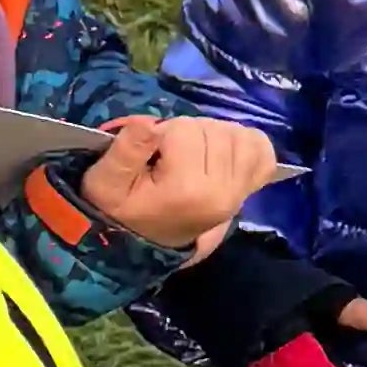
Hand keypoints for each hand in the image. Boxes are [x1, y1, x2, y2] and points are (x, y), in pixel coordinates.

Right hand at [73, 113, 281, 243]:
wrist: (146, 243)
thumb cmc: (123, 210)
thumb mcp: (105, 183)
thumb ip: (124, 152)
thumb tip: (148, 123)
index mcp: (188, 190)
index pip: (183, 130)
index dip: (161, 133)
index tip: (149, 156)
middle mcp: (222, 192)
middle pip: (212, 130)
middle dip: (187, 133)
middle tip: (168, 157)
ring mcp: (240, 192)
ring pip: (236, 134)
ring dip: (212, 135)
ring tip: (191, 154)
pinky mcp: (249, 190)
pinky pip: (261, 151)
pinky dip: (244, 143)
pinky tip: (223, 152)